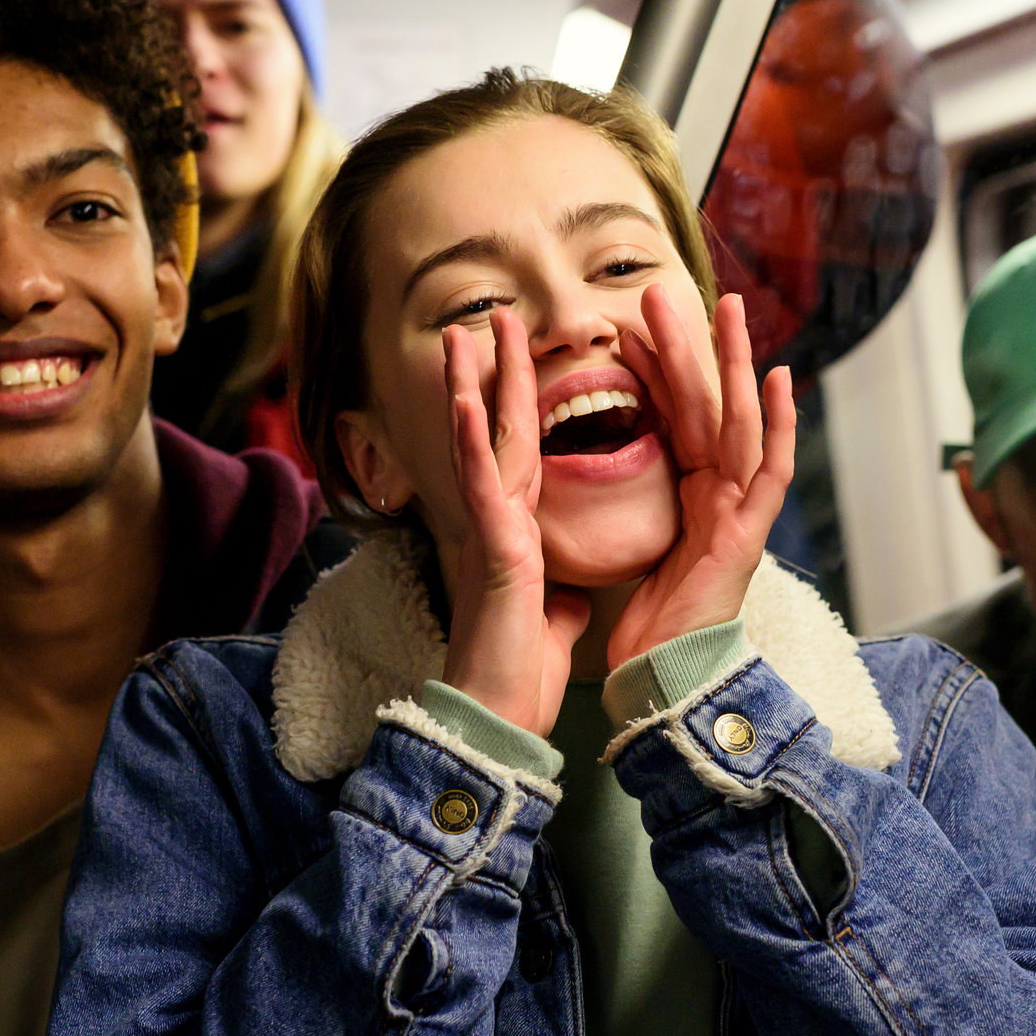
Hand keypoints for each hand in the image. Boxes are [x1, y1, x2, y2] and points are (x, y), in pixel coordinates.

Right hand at [439, 308, 592, 735]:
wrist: (498, 715)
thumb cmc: (516, 673)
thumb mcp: (551, 621)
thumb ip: (560, 594)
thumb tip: (571, 592)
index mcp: (517, 534)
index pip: (524, 454)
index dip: (522, 407)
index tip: (520, 363)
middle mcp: (497, 523)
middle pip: (497, 433)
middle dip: (495, 375)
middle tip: (492, 320)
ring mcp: (489, 532)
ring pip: (481, 444)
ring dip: (471, 386)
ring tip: (466, 336)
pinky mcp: (492, 551)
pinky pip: (480, 485)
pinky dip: (470, 440)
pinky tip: (464, 401)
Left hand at [608, 290, 795, 668]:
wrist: (660, 676)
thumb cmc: (646, 621)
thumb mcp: (636, 542)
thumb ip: (639, 501)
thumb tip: (611, 463)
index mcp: (691, 493)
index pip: (671, 417)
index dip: (651, 372)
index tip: (627, 331)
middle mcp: (721, 495)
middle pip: (707, 405)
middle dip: (689, 347)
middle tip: (664, 293)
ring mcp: (741, 512)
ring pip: (739, 422)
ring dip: (733, 363)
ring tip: (726, 308)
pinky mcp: (749, 536)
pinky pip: (769, 472)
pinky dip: (779, 425)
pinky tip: (777, 380)